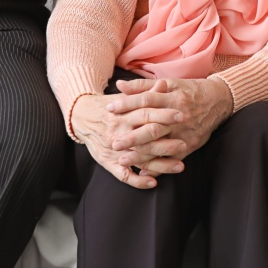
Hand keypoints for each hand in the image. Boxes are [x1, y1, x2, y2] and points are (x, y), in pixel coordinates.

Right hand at [69, 91, 185, 188]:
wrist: (82, 117)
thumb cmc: (110, 106)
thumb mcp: (125, 97)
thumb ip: (145, 93)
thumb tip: (163, 84)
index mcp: (123, 114)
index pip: (145, 114)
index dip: (164, 115)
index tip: (182, 116)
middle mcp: (118, 133)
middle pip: (144, 139)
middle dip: (165, 143)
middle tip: (184, 145)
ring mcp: (113, 150)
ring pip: (138, 159)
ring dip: (160, 165)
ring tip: (180, 166)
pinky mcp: (108, 163)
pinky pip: (123, 175)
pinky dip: (138, 181)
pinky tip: (154, 183)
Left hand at [106, 76, 234, 161]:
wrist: (220, 100)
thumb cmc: (191, 90)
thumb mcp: (170, 84)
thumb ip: (143, 86)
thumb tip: (119, 85)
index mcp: (173, 97)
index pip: (146, 100)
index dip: (127, 104)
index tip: (109, 109)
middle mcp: (179, 115)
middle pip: (152, 126)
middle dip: (132, 136)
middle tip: (113, 143)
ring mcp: (185, 131)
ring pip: (161, 144)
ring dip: (141, 154)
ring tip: (122, 160)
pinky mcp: (191, 144)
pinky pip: (173, 157)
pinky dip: (159, 166)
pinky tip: (144, 171)